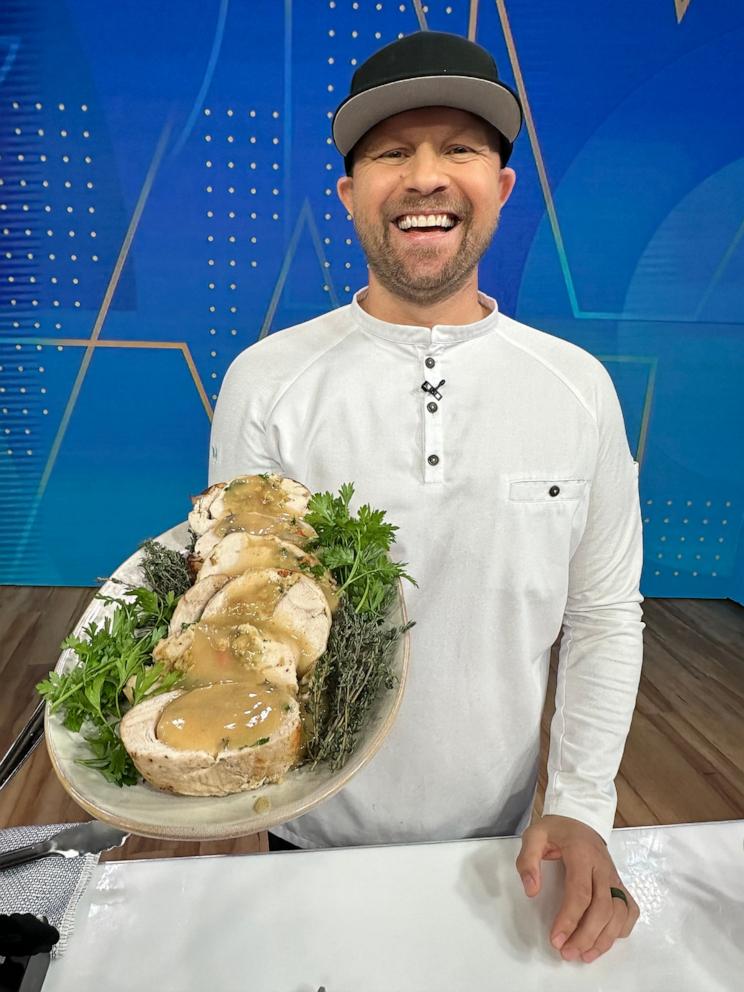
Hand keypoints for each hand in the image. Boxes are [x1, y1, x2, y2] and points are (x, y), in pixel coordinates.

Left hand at [515, 814, 639, 962]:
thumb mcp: (534, 835)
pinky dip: (621, 929)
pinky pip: (629, 910)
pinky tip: (605, 940)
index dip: (570, 919)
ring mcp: (614, 876)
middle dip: (586, 936)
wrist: (580, 818)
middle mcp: (603, 868)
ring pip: (619, 913)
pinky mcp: (620, 884)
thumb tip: (531, 891)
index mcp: (582, 854)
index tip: (556, 939)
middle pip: (603, 908)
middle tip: (567, 953)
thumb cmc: (557, 830)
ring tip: (584, 955)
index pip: (580, 892)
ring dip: (604, 939)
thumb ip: (528, 860)